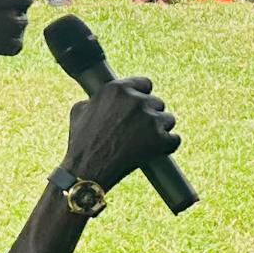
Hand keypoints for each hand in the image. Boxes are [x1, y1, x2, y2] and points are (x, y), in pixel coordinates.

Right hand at [61, 75, 181, 190]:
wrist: (88, 169)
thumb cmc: (81, 142)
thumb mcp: (79, 111)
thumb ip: (96, 99)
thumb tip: (99, 99)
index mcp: (118, 89)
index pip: (145, 84)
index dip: (143, 96)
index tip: (140, 106)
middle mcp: (136, 100)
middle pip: (157, 102)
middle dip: (150, 115)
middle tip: (138, 130)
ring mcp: (150, 119)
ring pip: (168, 119)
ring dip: (160, 130)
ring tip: (145, 142)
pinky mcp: (161, 139)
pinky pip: (174, 139)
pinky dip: (167, 146)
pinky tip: (157, 151)